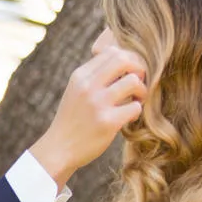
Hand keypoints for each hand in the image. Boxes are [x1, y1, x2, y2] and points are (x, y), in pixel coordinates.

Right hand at [29, 30, 146, 187]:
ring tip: (136, 100)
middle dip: (138, 69)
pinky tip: (129, 117)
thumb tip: (123, 59)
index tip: (128, 74)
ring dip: (142, 91)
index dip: (127, 60)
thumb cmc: (72, 120)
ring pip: (134, 82)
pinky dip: (137, 111)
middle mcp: (88, 86)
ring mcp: (98, 104)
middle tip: (138, 83)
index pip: (112, 52)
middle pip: (124, 60)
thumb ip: (94, 76)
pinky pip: (135, 107)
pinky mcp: (108, 122)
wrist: (59, 149)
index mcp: (80, 76)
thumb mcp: (75, 91)